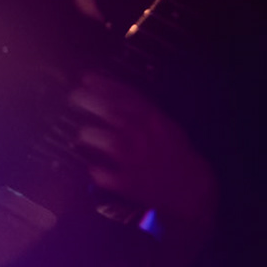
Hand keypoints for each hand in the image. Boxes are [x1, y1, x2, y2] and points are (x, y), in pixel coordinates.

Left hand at [67, 73, 216, 227]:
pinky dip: (97, 171)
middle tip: (74, 96)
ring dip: (91, 135)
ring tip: (82, 134)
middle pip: (114, 114)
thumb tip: (116, 97)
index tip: (86, 79)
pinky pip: (107, 176)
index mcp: (155, 121)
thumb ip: (144, 113)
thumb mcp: (165, 126)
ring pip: (110, 142)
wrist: (191, 187)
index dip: (105, 85)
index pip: (128, 97)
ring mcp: (138, 160)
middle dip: (91, 102)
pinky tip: (91, 167)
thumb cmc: (176, 155)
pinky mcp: (131, 184)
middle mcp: (145, 137)